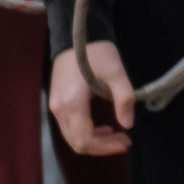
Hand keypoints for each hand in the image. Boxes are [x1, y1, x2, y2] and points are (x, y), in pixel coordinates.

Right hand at [51, 41, 133, 155]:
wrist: (75, 36)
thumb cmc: (96, 52)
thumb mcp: (116, 72)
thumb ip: (124, 98)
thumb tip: (128, 124)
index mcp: (72, 103)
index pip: (85, 139)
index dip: (106, 147)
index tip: (126, 141)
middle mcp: (58, 109)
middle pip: (77, 143)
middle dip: (102, 147)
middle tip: (124, 141)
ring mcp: (55, 107)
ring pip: (72, 137)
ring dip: (94, 141)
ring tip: (116, 134)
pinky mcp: (57, 103)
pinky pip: (69, 127)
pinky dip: (86, 133)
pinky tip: (102, 127)